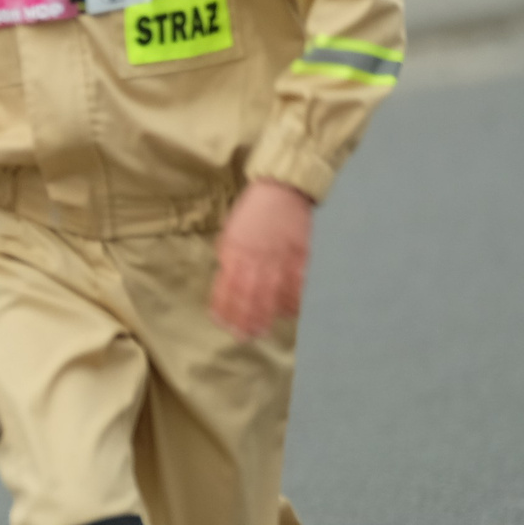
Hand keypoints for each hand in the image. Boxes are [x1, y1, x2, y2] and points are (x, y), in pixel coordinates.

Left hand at [210, 179, 312, 340]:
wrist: (283, 189)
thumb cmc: (252, 210)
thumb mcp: (230, 231)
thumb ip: (229, 256)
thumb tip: (227, 279)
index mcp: (234, 250)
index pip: (226, 286)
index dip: (223, 307)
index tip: (222, 323)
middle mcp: (256, 256)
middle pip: (249, 294)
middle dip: (244, 318)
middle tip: (243, 336)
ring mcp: (280, 257)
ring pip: (272, 293)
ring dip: (267, 315)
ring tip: (262, 331)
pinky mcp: (301, 255)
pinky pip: (298, 283)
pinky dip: (293, 299)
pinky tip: (288, 312)